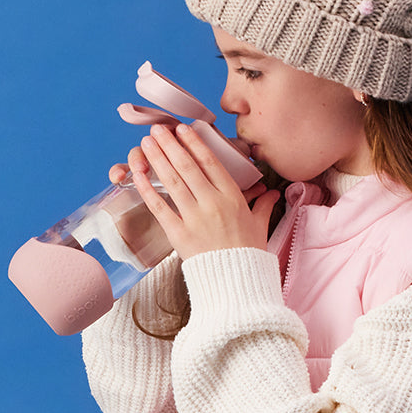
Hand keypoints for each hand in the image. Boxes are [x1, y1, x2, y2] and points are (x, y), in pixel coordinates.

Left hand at [129, 123, 278, 259]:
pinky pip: (159, 207)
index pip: (210, 162)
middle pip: (187, 166)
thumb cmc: (248, 254)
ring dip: (157, 159)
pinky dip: (147, 189)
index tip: (182, 128)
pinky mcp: (178, 234)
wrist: (237, 283)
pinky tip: (138, 174)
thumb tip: (272, 192)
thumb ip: (263, 204)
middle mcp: (212, 203)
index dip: (194, 143)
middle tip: (158, 128)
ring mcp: (194, 218)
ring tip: (146, 143)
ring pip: (172, 181)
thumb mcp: (259, 225)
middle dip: (170, 144)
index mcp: (232, 197)